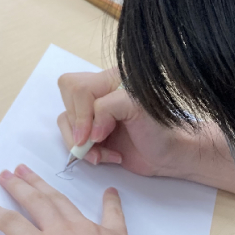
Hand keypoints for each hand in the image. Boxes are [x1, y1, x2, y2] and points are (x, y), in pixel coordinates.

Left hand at [0, 165, 174, 234]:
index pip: (112, 217)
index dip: (110, 203)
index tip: (108, 192)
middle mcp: (85, 231)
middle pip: (61, 201)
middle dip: (44, 185)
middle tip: (29, 171)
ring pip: (36, 204)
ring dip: (20, 187)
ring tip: (7, 175)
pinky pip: (11, 224)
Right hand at [57, 68, 188, 176]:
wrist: (169, 156)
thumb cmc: (160, 130)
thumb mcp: (139, 109)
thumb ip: (108, 107)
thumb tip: (88, 131)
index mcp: (112, 78)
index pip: (78, 88)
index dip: (82, 114)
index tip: (95, 135)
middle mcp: (101, 91)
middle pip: (67, 101)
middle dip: (79, 128)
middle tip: (97, 142)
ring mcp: (94, 112)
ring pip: (65, 121)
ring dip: (82, 144)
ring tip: (103, 154)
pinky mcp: (91, 132)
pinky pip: (72, 138)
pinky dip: (86, 153)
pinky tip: (107, 155)